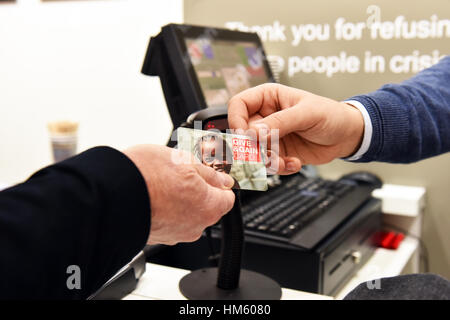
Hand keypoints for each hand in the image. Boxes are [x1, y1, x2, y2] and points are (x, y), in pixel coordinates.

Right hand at [123, 145, 234, 244]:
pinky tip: (153, 195)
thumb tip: (223, 180)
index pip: (227, 197)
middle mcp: (195, 226)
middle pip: (207, 207)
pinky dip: (165, 209)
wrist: (110, 194)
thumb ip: (209, 173)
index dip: (219, 183)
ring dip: (180, 200)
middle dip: (199, 191)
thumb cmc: (146, 175)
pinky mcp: (157, 236)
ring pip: (187, 214)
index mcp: (209, 207)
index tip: (210, 175)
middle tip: (181, 173)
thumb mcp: (185, 160)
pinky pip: (169, 220)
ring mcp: (175, 234)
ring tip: (163, 182)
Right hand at [228, 83, 363, 173]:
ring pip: (253, 153)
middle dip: (253, 149)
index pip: (238, 105)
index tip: (246, 137)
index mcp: (268, 98)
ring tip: (285, 162)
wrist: (347, 136)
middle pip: (242, 134)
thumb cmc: (331, 115)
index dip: (237, 121)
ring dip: (267, 162)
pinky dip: (279, 168)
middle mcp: (265, 117)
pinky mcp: (277, 153)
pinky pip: (267, 164)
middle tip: (267, 155)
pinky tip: (294, 163)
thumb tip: (253, 133)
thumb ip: (279, 122)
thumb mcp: (306, 114)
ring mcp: (270, 137)